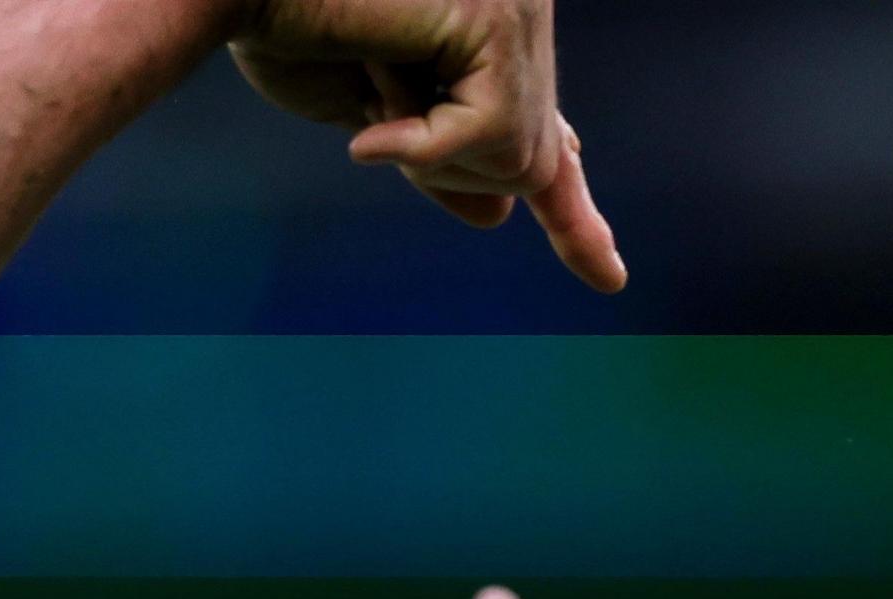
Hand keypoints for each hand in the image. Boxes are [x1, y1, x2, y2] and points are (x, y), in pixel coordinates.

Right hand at [228, 0, 625, 292]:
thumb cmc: (285, 29)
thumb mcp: (372, 115)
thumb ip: (435, 158)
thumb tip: (499, 214)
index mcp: (488, 33)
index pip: (543, 131)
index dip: (572, 210)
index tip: (607, 277)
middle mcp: (518, 10)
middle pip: (528, 160)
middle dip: (446, 167)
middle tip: (372, 96)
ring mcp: (516, 6)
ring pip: (516, 159)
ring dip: (430, 152)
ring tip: (371, 71)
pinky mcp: (498, 16)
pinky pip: (493, 134)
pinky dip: (429, 144)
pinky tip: (374, 111)